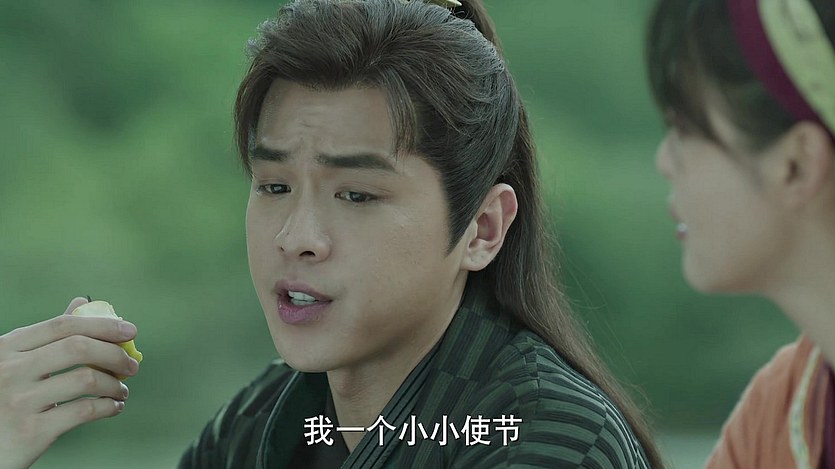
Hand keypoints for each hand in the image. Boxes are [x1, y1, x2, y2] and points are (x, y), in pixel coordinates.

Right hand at [0, 297, 139, 468]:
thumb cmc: (2, 398)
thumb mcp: (14, 362)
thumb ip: (48, 336)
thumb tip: (82, 302)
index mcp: (7, 348)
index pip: (63, 325)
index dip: (102, 324)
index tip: (130, 331)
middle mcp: (10, 370)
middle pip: (78, 348)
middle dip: (115, 354)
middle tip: (132, 365)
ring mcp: (19, 401)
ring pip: (86, 379)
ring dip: (114, 384)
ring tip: (121, 391)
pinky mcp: (31, 431)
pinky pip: (84, 411)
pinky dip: (108, 407)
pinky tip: (113, 407)